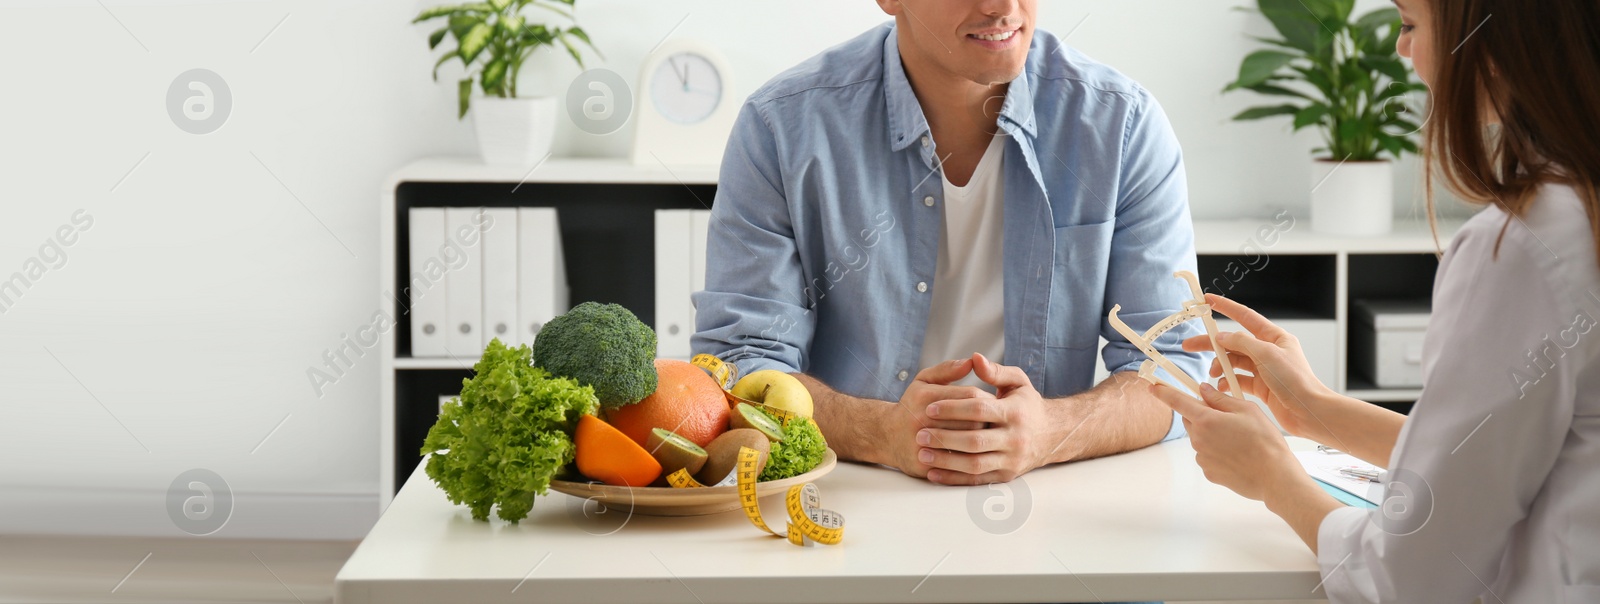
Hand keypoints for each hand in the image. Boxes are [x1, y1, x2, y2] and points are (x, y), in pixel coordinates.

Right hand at [882, 358, 987, 478]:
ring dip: (983, 441)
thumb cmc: (912, 406)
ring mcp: (923, 443)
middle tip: (996, 422)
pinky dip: (970, 459)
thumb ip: (947, 369)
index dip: (988, 400)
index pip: (971, 396)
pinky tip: (974, 454)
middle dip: (989, 421)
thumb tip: (971, 361)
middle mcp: (922, 419)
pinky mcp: (925, 463)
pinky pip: (956, 464)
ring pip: (968, 444)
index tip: (994, 404)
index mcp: (926, 396)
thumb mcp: (924, 380)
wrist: (886, 436)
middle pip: (973, 420)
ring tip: (987, 436)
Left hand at [916, 353, 1050, 484]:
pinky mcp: (1006, 476)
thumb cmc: (1027, 405)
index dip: (953, 409)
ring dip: (945, 461)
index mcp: (1015, 412)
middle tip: (920, 434)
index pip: (979, 409)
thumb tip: (974, 358)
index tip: (930, 408)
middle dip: (944, 438)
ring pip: (974, 464)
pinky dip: (953, 479)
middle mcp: (1015, 438)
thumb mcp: (1017, 382)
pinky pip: (977, 480)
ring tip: (922, 454)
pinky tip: (933, 474)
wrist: (1052, 435)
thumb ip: (995, 371)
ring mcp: (1011, 460)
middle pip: (974, 441)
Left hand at [1149, 382, 1304, 501]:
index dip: (1164, 392)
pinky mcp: (1208, 472)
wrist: (1274, 477)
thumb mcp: (1247, 410)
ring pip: (1200, 438)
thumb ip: (1220, 399)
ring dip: (1212, 434)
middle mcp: (1198, 439)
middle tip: (1227, 417)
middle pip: (1191, 420)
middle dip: (1202, 415)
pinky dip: (1217, 452)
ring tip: (1238, 439)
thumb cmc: (1264, 441)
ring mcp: (1202, 457)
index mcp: (1206, 420)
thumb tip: (1203, 390)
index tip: (1153, 386)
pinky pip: (1207, 455)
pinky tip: (1236, 454)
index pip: (1178, 401)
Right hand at [1187, 294, 1337, 442]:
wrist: (1308, 411)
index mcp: (1274, 337)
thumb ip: (1242, 342)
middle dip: (1211, 343)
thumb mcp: (1267, 355)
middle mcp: (1268, 351)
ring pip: (1233, 361)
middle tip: (1189, 345)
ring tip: (1211, 374)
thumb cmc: (1295, 381)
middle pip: (1233, 341)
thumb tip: (1222, 336)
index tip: (1207, 300)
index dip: (1225, 307)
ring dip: (1220, 366)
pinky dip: (1227, 382)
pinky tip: (1221, 387)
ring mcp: (1263, 369)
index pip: (1245, 317)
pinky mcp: (1260, 386)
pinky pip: (1238, 379)